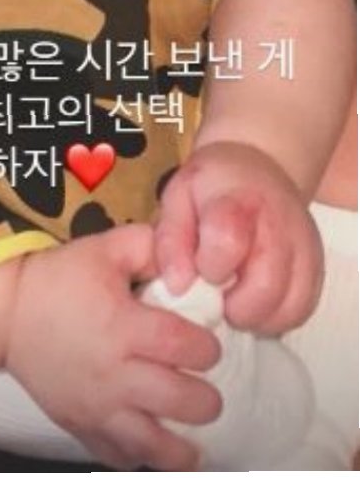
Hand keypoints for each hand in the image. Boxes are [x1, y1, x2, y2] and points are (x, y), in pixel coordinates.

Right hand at [8, 224, 220, 469]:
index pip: (187, 347)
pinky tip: (152, 444)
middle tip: (205, 390)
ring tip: (195, 442)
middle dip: (206, 400)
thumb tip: (192, 264)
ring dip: (183, 448)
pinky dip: (141, 456)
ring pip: (154, 447)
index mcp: (123, 327)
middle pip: (182, 402)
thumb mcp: (104, 248)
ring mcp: (97, 408)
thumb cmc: (60, 278)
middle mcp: (115, 374)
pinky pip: (119, 458)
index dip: (209, 348)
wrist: (7, 313)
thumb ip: (151, 248)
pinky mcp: (80, 428)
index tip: (207, 346)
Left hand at [155, 141, 322, 333]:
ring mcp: (304, 247)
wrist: (257, 168)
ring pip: (288, 307)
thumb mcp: (177, 197)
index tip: (201, 267)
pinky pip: (301, 311)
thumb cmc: (213, 187)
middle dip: (233, 305)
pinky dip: (275, 318)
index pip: (229, 241)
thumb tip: (177, 286)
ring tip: (235, 296)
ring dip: (255, 316)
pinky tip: (255, 301)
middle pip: (266, 286)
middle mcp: (279, 223)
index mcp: (238, 200)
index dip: (210, 266)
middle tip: (217, 293)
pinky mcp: (316, 268)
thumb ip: (171, 240)